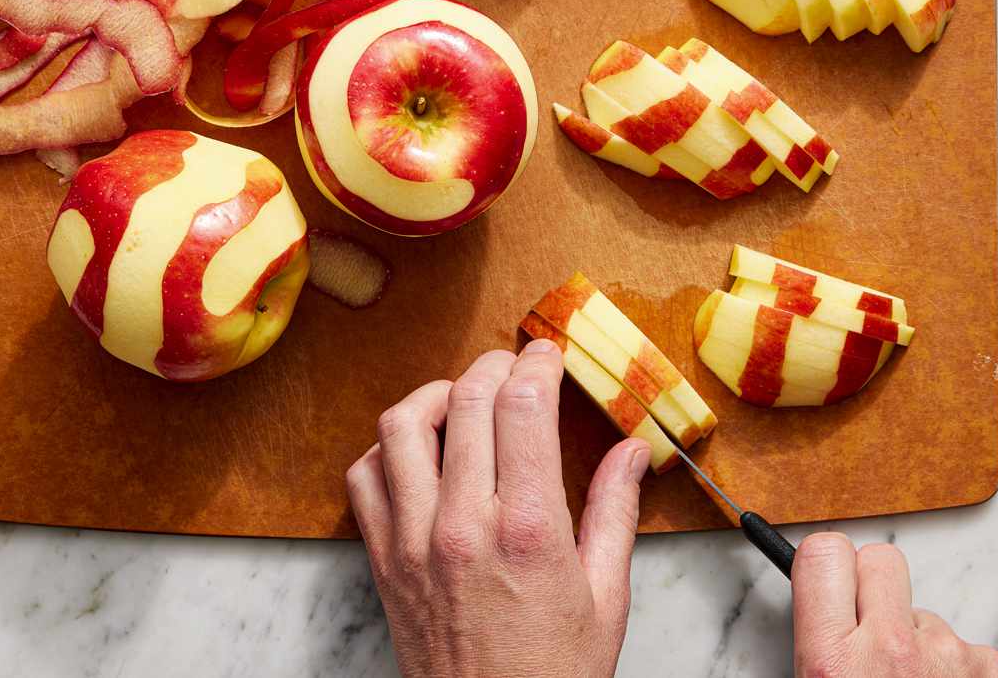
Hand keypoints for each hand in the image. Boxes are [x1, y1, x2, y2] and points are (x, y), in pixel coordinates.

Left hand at [347, 340, 650, 677]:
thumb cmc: (554, 673)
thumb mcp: (607, 595)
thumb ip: (615, 512)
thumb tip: (634, 451)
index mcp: (527, 529)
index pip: (522, 407)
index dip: (536, 363)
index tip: (548, 352)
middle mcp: (463, 525)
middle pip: (466, 401)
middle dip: (494, 366)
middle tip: (514, 365)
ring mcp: (413, 541)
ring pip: (402, 426)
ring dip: (434, 395)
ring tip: (462, 398)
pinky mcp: (383, 561)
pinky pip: (364, 477)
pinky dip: (386, 449)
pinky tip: (419, 452)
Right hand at [792, 533, 997, 677]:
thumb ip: (820, 640)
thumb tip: (824, 598)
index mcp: (833, 661)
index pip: (823, 555)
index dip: (827, 563)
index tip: (831, 579)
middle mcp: (891, 652)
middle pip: (883, 560)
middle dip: (878, 588)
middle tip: (873, 632)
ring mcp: (948, 659)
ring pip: (928, 614)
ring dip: (921, 642)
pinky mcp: (993, 671)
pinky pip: (969, 647)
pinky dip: (960, 671)